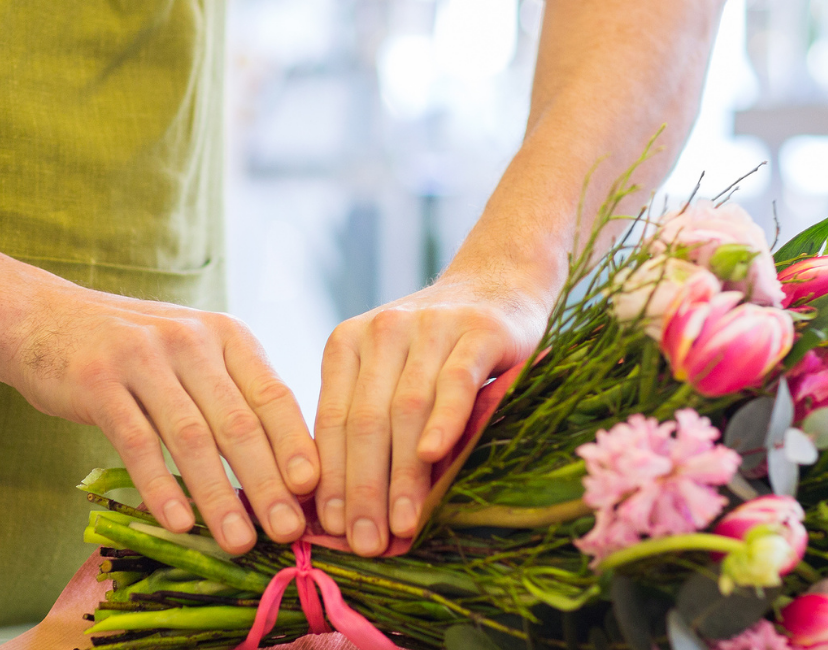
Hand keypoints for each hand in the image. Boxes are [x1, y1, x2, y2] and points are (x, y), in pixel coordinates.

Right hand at [6, 273, 319, 554]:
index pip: (274, 394)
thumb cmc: (142, 350)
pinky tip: (179, 523)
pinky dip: (160, 486)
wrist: (48, 318)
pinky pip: (136, 442)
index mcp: (229, 336)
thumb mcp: (200, 354)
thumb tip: (291, 465)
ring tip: (238, 541)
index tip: (313, 490)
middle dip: (267, 481)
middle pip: (238, 421)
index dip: (296, 444)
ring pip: (192, 437)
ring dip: (218, 495)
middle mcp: (193, 340)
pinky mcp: (98, 381)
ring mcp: (144, 357)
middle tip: (287, 529)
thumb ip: (239, 395)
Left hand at [313, 272, 549, 555]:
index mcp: (348, 343)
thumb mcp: (392, 375)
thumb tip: (346, 513)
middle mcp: (382, 330)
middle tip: (366, 541)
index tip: (332, 529)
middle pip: (365, 420)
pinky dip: (443, 421)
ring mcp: (429, 326)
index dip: (331, 477)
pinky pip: (454, 382)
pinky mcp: (476, 331)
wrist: (496, 287)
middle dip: (363, 488)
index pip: (332, 420)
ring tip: (402, 523)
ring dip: (402, 472)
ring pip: (407, 408)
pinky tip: (433, 458)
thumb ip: (369, 425)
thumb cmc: (438, 349)